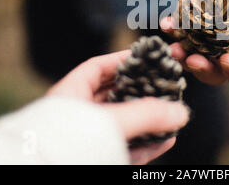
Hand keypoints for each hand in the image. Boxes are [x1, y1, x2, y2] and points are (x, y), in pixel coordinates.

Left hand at [47, 51, 189, 163]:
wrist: (48, 180)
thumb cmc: (66, 148)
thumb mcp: (109, 122)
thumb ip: (145, 115)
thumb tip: (180, 112)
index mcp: (69, 96)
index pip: (96, 69)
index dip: (120, 60)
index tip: (143, 56)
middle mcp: (77, 116)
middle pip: (113, 96)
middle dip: (139, 90)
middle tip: (162, 84)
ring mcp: (88, 140)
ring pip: (122, 124)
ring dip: (146, 120)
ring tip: (168, 113)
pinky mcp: (98, 159)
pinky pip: (126, 149)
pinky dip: (146, 145)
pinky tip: (165, 141)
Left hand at [161, 0, 228, 86]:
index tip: (226, 60)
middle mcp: (226, 55)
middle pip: (213, 73)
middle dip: (201, 68)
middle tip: (192, 59)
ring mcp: (206, 43)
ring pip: (192, 58)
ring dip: (182, 55)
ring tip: (174, 48)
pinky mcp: (191, 28)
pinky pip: (179, 34)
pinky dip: (172, 30)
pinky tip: (166, 24)